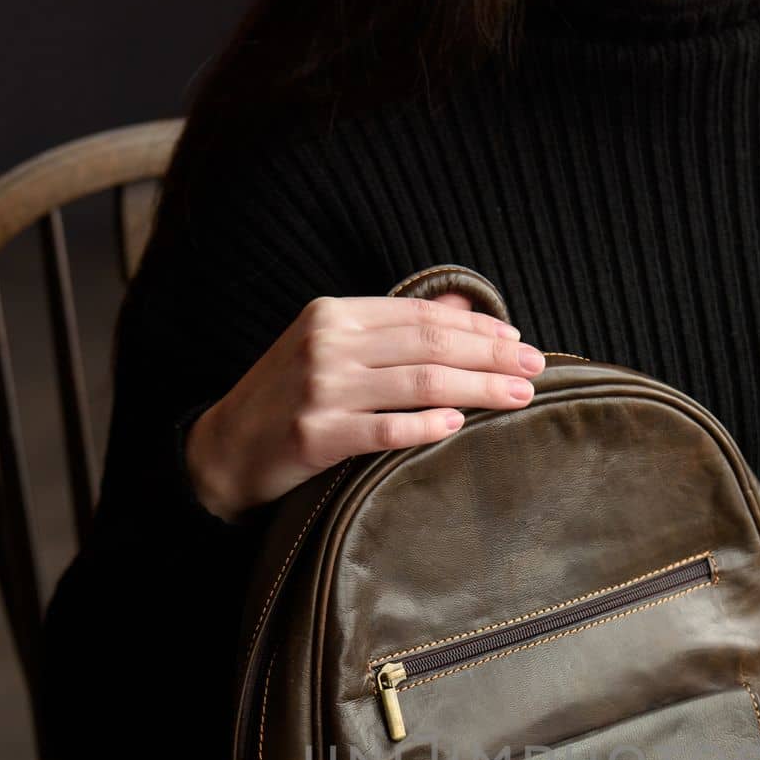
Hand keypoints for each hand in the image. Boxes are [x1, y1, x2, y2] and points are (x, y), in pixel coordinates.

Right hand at [185, 291, 542, 520]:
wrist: (224, 450)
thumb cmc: (288, 400)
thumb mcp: (331, 349)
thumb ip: (391, 329)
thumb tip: (465, 309)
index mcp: (334, 315)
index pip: (421, 316)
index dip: (476, 329)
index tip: (517, 342)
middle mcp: (328, 344)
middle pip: (429, 346)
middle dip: (489, 357)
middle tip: (535, 368)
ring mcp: (321, 390)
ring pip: (418, 384)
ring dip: (476, 390)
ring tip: (517, 397)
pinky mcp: (316, 435)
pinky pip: (384, 430)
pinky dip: (424, 427)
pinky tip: (458, 426)